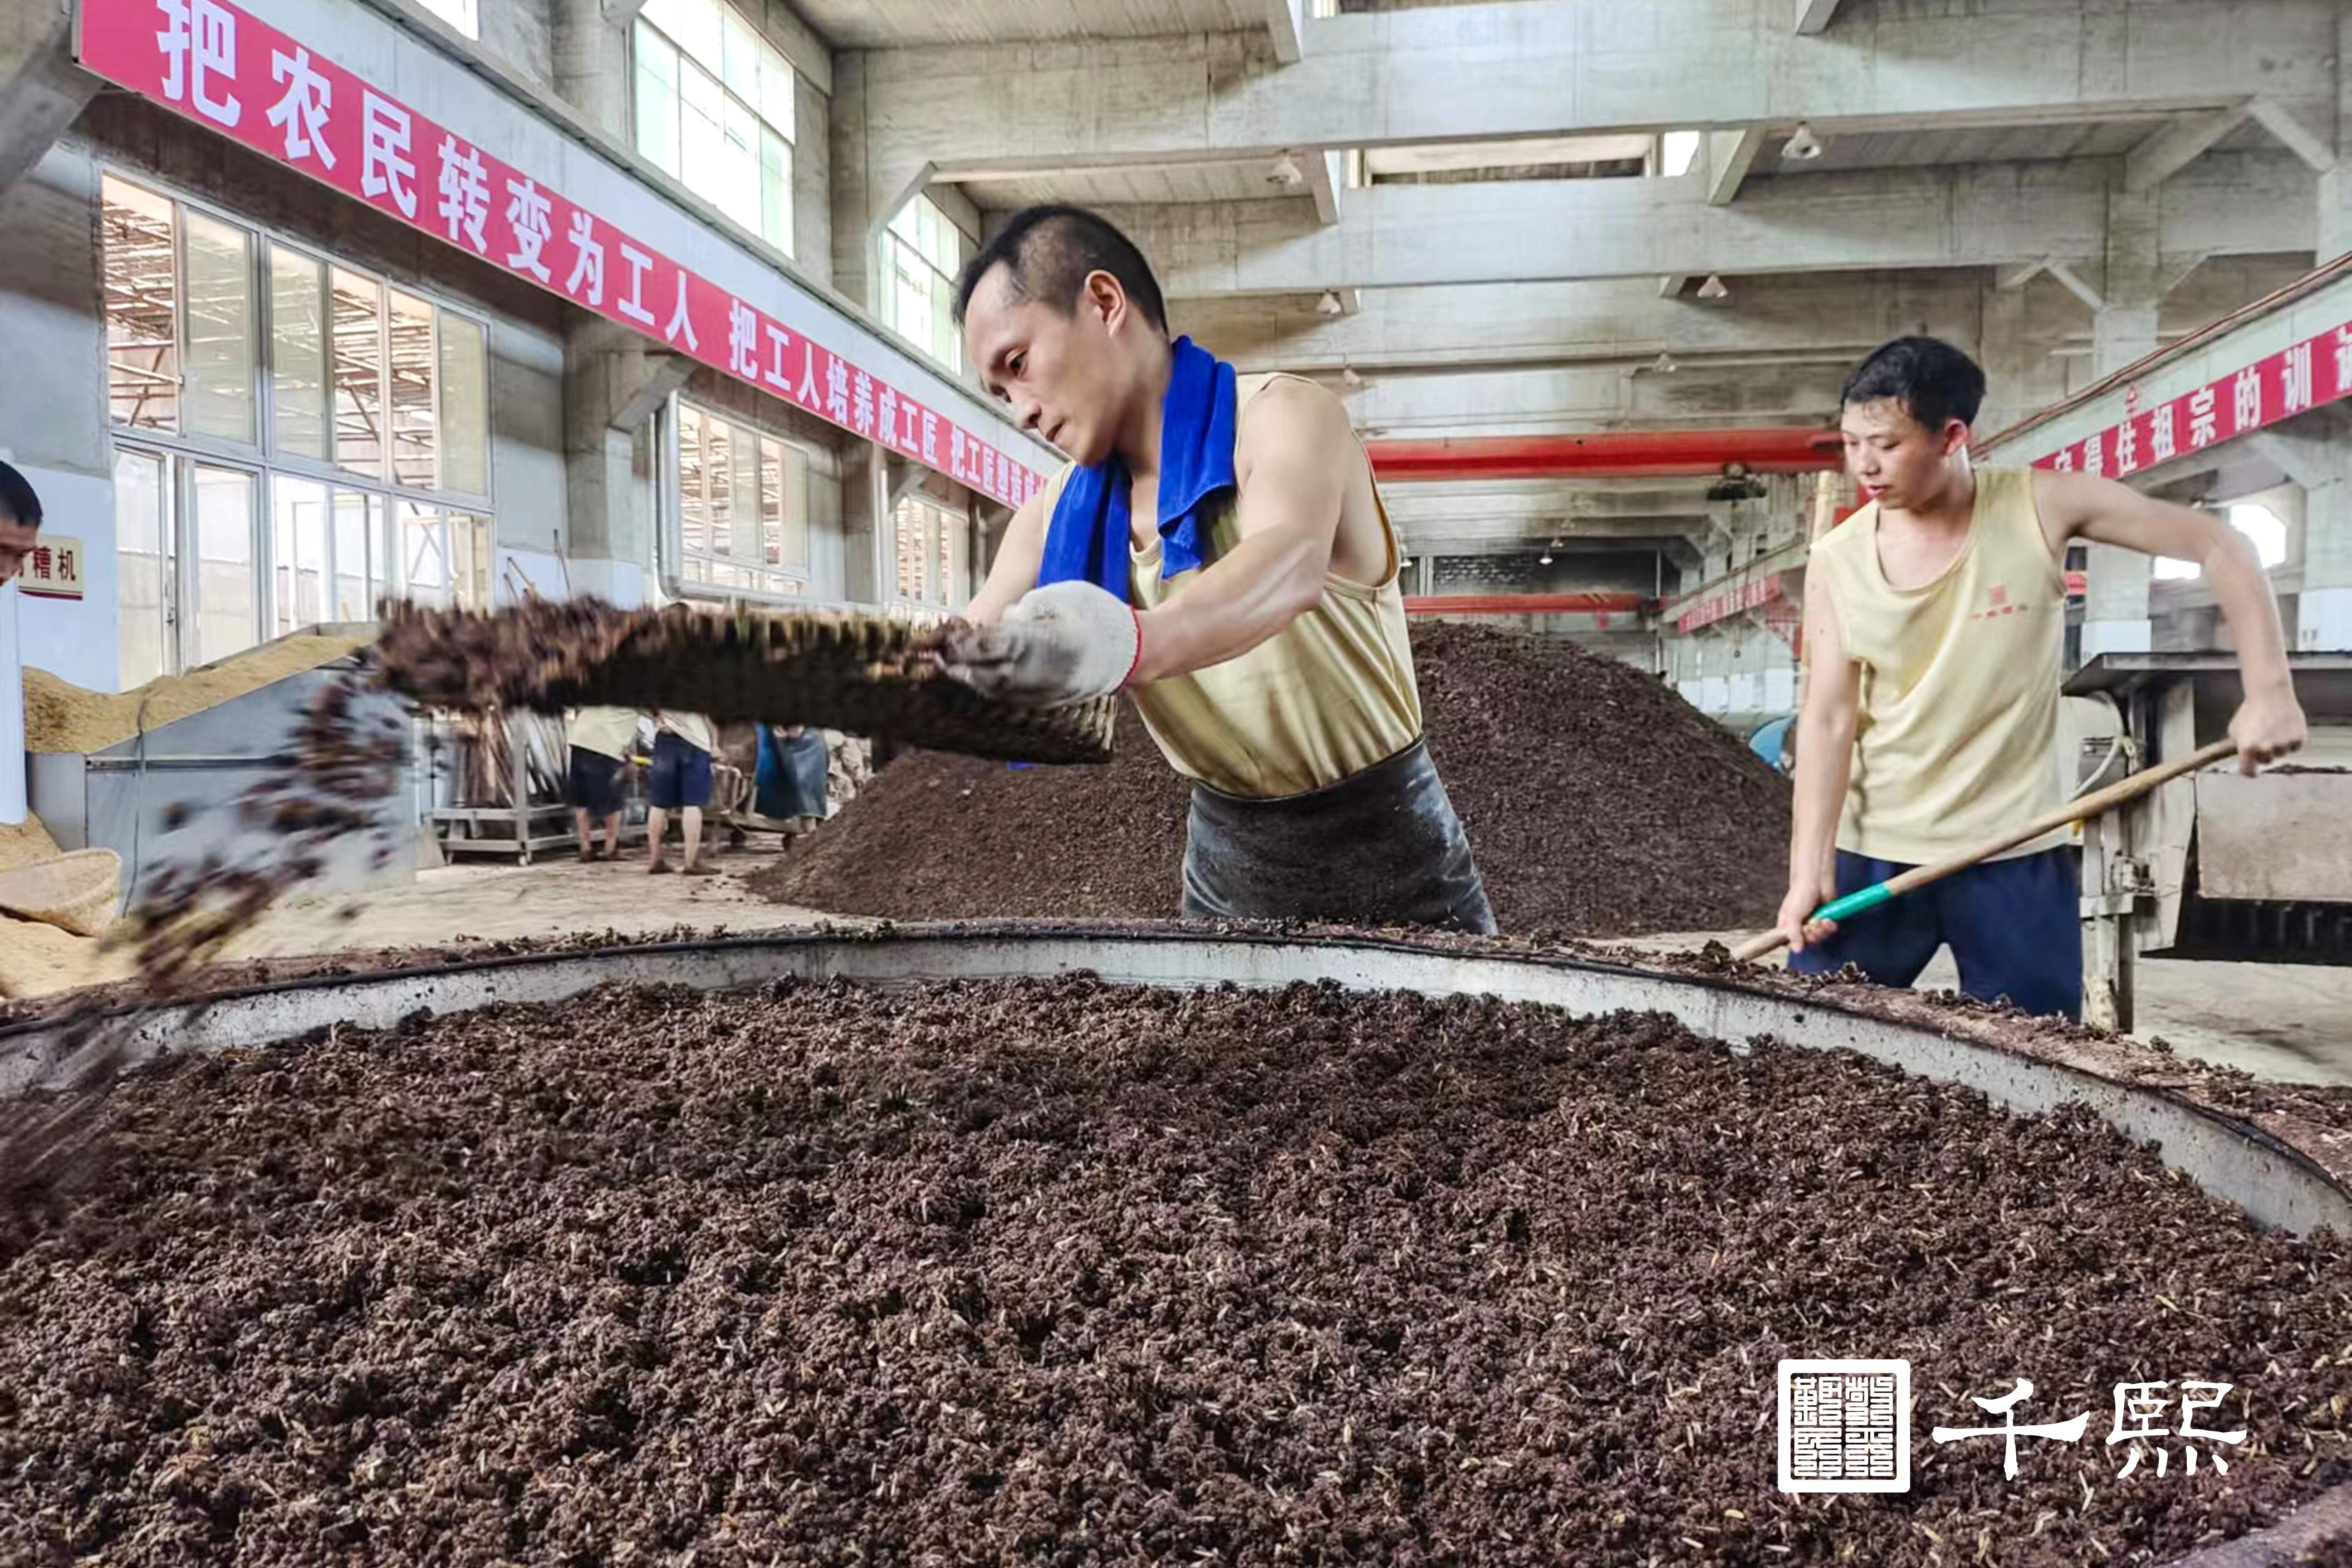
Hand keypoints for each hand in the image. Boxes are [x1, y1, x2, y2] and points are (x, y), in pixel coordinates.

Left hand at [936, 581, 1140, 707]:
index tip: (941, 638)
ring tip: (947, 664)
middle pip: (988, 674)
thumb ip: (1026, 607)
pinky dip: (986, 687)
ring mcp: (1045, 693)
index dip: (964, 644)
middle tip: (933, 654)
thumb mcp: (1062, 595)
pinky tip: (973, 675)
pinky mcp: (1046, 703)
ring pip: (995, 691)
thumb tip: (998, 621)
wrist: (1131, 653)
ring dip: (968, 678)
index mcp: (1048, 643)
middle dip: (958, 665)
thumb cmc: (1096, 614)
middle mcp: (1044, 673)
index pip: (995, 645)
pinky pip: (1008, 698)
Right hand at [1777, 875, 1838, 954]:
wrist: (1817, 880)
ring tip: (1822, 921)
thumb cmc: (1801, 892)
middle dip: (1813, 935)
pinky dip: (1830, 926)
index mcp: (1787, 924)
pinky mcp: (1825, 920)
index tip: (1800, 941)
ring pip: (1819, 937)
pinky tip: (1828, 919)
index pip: (1789, 942)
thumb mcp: (1792, 915)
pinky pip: (1829, 931)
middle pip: (1807, 942)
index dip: (1796, 944)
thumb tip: (1796, 949)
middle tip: (1813, 927)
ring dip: (1822, 930)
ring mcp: (1813, 923)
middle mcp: (1800, 925)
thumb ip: (1793, 934)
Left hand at [2228, 685, 2306, 774]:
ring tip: (2273, 728)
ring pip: (2281, 753)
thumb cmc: (2250, 712)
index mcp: (2247, 748)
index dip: (2249, 770)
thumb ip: (2236, 748)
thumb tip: (2238, 760)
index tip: (2251, 769)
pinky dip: (2291, 739)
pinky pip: (2294, 746)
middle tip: (2262, 736)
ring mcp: (2283, 745)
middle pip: (2265, 761)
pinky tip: (2284, 726)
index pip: (2248, 772)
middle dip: (2263, 752)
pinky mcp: (2299, 739)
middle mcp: (2266, 749)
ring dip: (2278, 745)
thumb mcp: (2235, 731)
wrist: (2270, 694)